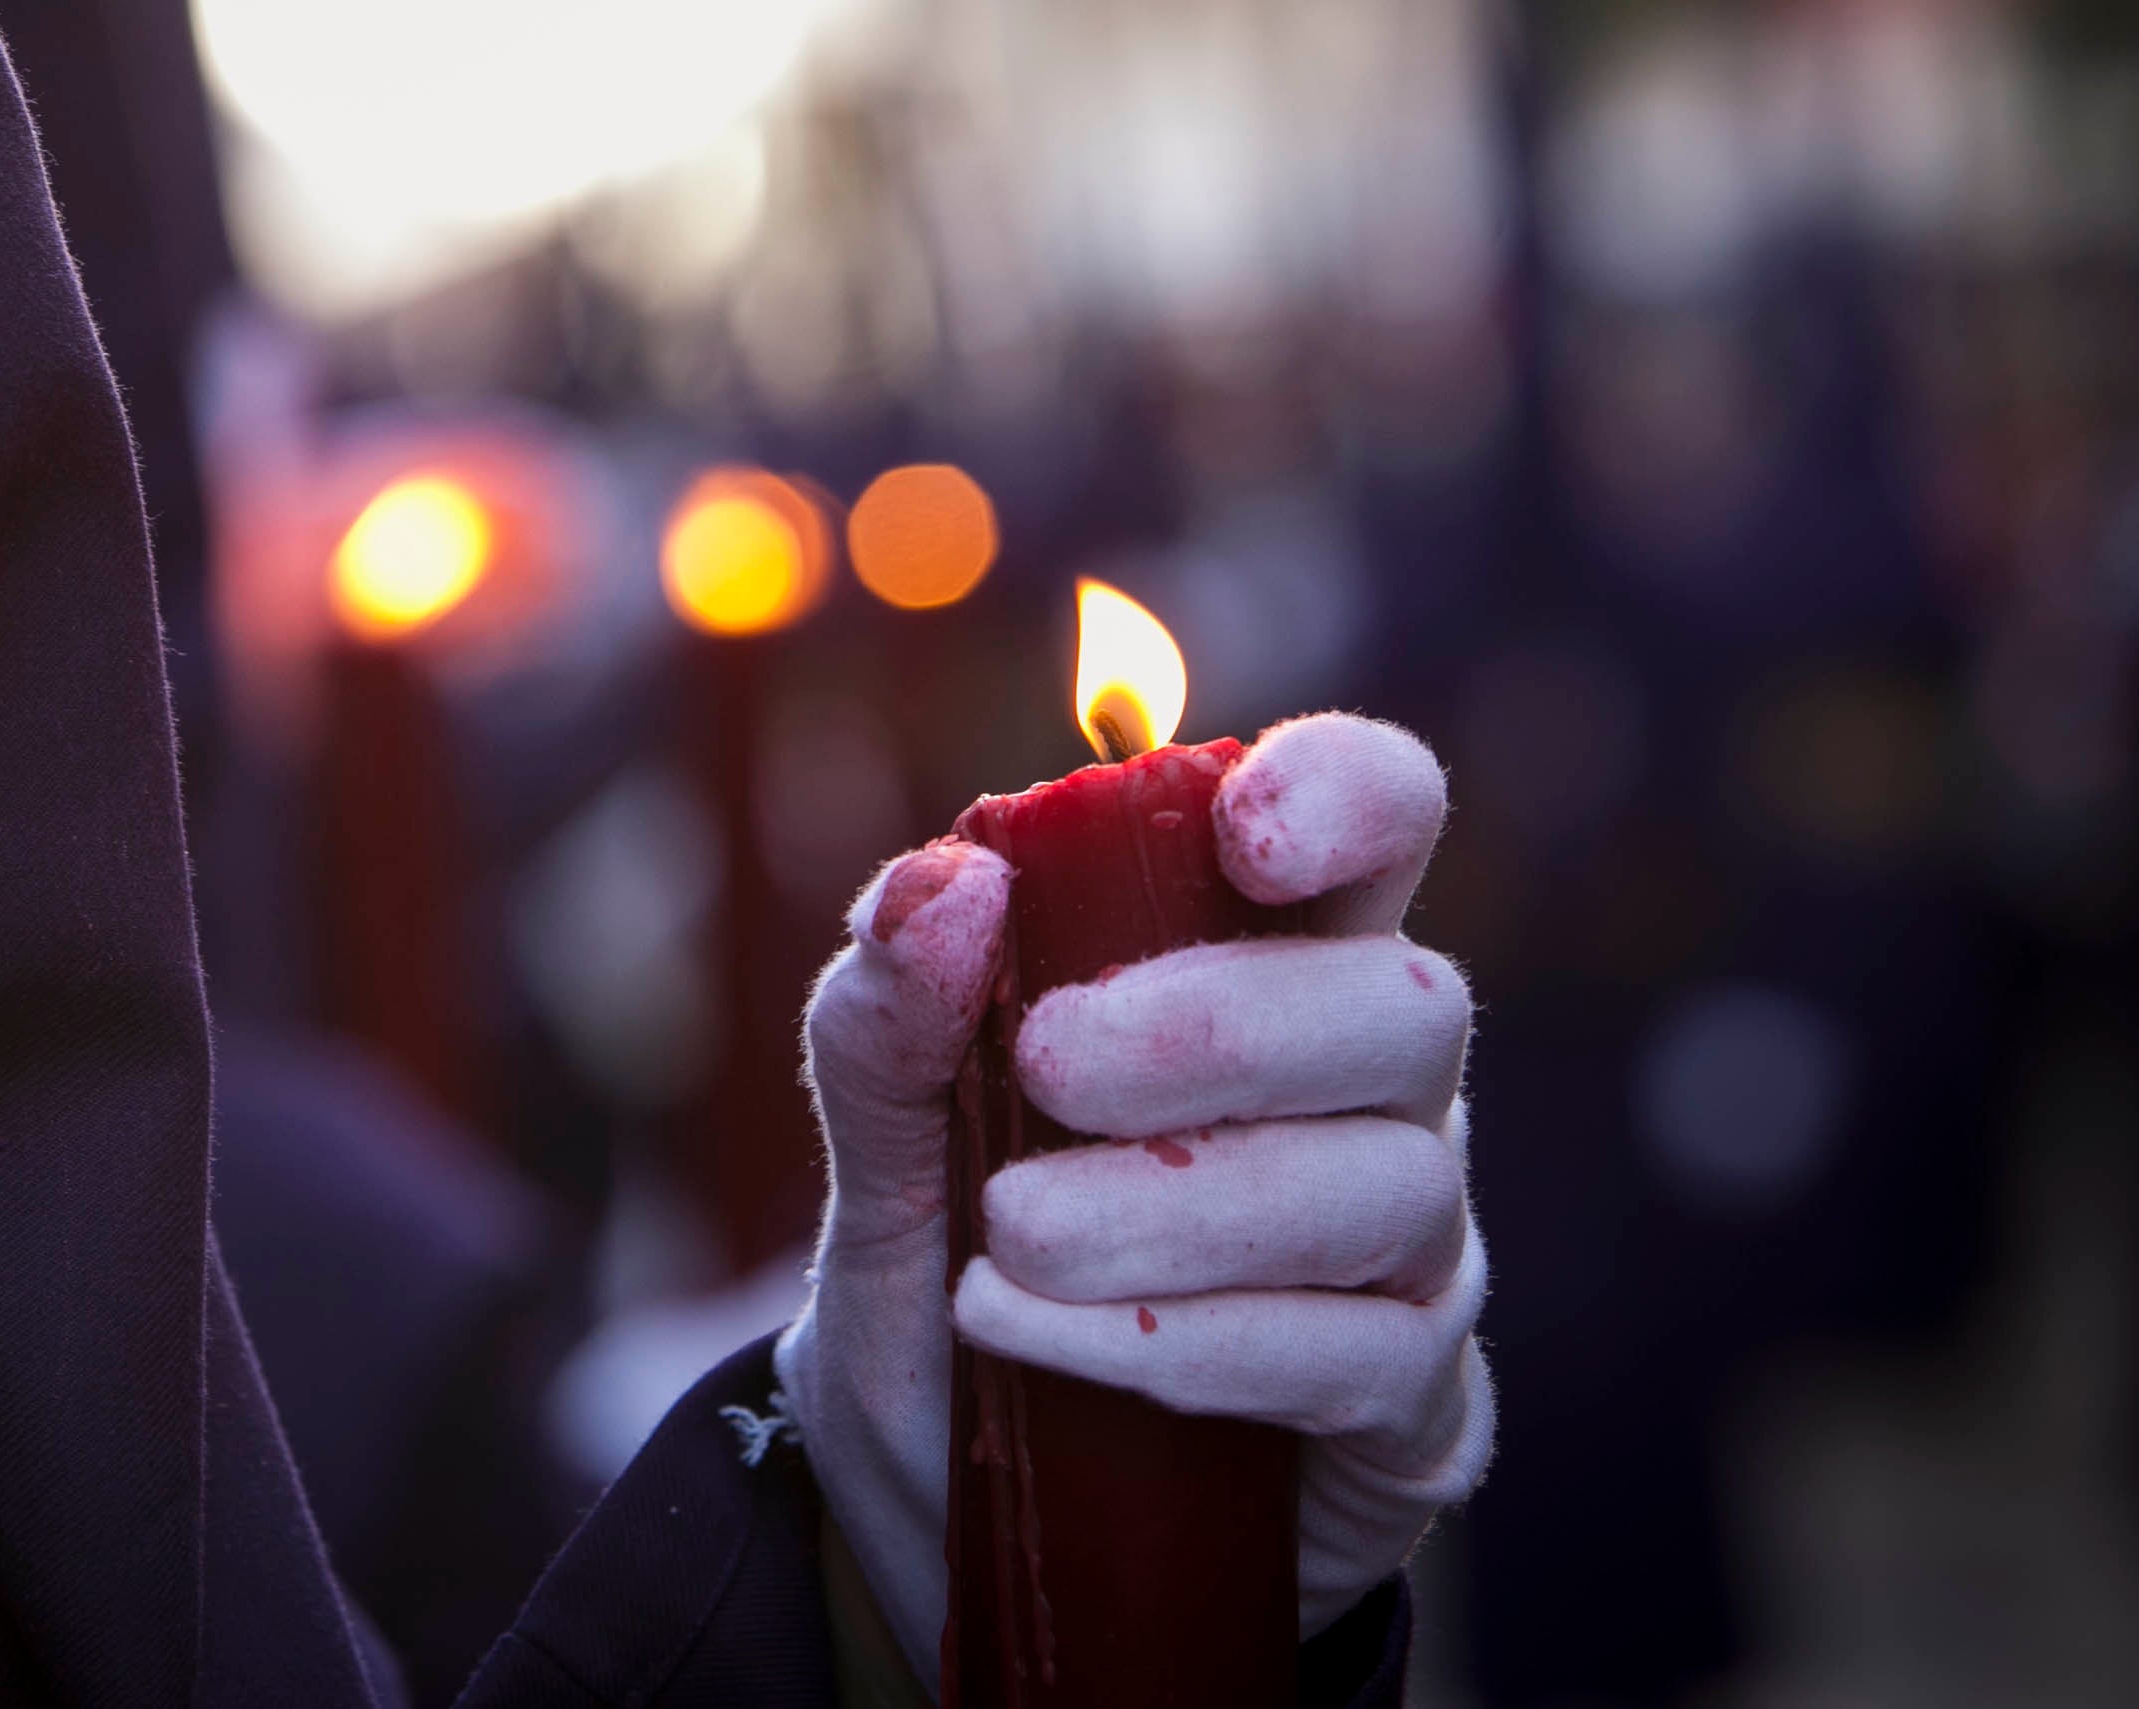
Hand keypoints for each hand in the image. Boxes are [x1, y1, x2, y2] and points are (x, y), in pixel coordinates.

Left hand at [774, 713, 1493, 1680]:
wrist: (940, 1504)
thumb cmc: (946, 1267)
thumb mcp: (882, 1147)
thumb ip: (887, 1016)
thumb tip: (941, 884)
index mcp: (1270, 960)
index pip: (1382, 820)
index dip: (1347, 796)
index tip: (1242, 833)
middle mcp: (1376, 1091)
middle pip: (1408, 1005)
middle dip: (1221, 1027)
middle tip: (1044, 1065)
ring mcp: (1418, 1251)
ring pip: (1386, 1189)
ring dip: (1180, 1206)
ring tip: (1007, 1242)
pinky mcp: (1412, 1410)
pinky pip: (1363, 1358)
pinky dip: (1191, 1344)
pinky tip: (1043, 1339)